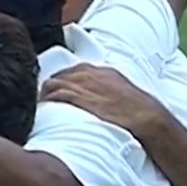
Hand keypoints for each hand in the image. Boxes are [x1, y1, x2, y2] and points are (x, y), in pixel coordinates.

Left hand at [40, 64, 166, 138]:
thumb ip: (107, 90)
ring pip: (55, 83)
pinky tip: (44, 106)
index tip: (55, 88)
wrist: (147, 116)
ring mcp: (86, 86)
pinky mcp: (83, 99)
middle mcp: (92, 75)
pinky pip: (58, 94)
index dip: (61, 78)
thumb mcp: (121, 91)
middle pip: (61, 74)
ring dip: (45, 93)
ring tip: (39, 104)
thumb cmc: (136, 109)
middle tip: (43, 97)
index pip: (74, 69)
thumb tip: (99, 99)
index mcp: (102, 71)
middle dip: (50, 85)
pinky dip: (48, 99)